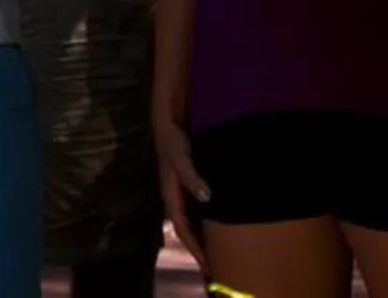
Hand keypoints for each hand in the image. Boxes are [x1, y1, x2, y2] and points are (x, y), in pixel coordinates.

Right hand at [154, 116, 209, 266]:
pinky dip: (207, 220)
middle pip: (187, 229)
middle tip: (215, 265)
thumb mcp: (181, 157)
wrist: (167, 122)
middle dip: (199, 246)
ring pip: (193, 220)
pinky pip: (198, 209)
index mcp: (171, 195)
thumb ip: (191, 176)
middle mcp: (176, 197)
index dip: (194, 246)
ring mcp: (181, 191)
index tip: (208, 264)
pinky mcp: (188, 184)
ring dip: (203, 235)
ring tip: (219, 250)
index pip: (183, 228)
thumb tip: (206, 197)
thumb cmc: (173, 141)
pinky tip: (219, 223)